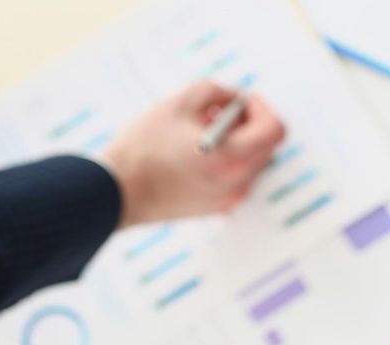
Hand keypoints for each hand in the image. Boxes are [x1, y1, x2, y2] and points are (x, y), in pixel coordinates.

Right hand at [98, 82, 285, 227]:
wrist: (115, 192)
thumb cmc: (144, 147)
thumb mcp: (180, 102)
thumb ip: (217, 91)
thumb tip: (236, 98)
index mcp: (232, 157)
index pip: (274, 129)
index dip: (262, 108)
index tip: (243, 100)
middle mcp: (237, 183)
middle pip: (266, 145)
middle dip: (249, 123)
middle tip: (219, 111)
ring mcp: (228, 199)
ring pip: (251, 162)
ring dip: (237, 141)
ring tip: (201, 130)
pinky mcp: (215, 208)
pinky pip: (235, 178)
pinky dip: (226, 160)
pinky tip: (195, 151)